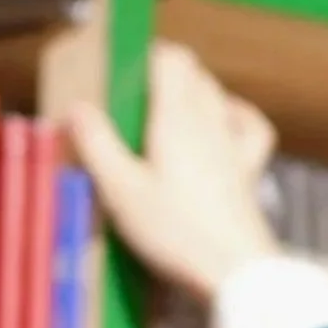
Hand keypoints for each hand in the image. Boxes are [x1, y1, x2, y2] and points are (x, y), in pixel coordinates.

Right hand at [64, 41, 280, 303]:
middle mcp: (210, 121)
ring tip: (169, 112)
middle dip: (167, 73)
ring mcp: (234, 145)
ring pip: (218, 95)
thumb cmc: (176, 232)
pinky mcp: (249, 171)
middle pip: (194, 73)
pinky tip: (223, 125)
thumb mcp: (121, 191)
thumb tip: (77, 108)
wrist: (236, 271)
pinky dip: (236, 116)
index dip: (149, 55)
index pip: (171, 58)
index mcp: (176, 117)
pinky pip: (250, 127)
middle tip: (136, 99)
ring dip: (196, 92)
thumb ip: (97, 145)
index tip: (126, 72)